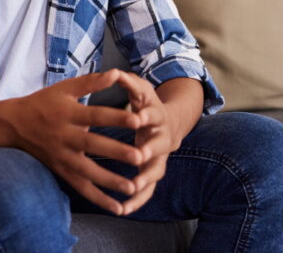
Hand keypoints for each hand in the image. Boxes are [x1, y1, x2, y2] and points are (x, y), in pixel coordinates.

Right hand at [6, 70, 143, 213]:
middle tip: (140, 157)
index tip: (138, 119)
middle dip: (116, 151)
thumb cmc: (43, 102)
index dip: (116, 117)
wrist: (14, 124)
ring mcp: (62, 156)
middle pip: (93, 145)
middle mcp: (65, 136)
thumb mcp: (64, 88)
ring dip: (110, 181)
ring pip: (88, 171)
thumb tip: (116, 73)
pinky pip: (81, 188)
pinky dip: (99, 199)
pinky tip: (118, 208)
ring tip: (133, 187)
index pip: (95, 116)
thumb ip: (91, 82)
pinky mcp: (61, 170)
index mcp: (68, 113)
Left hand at [114, 72, 175, 215]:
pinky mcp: (153, 171)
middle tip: (139, 156)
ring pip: (155, 173)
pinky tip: (122, 210)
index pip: (154, 115)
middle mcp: (162, 139)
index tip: (138, 117)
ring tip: (130, 193)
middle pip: (159, 147)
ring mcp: (159, 158)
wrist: (167, 121)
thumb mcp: (141, 89)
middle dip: (150, 151)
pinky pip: (147, 190)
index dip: (147, 116)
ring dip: (143, 183)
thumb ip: (129, 82)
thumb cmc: (147, 103)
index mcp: (157, 117)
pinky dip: (137, 200)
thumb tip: (115, 72)